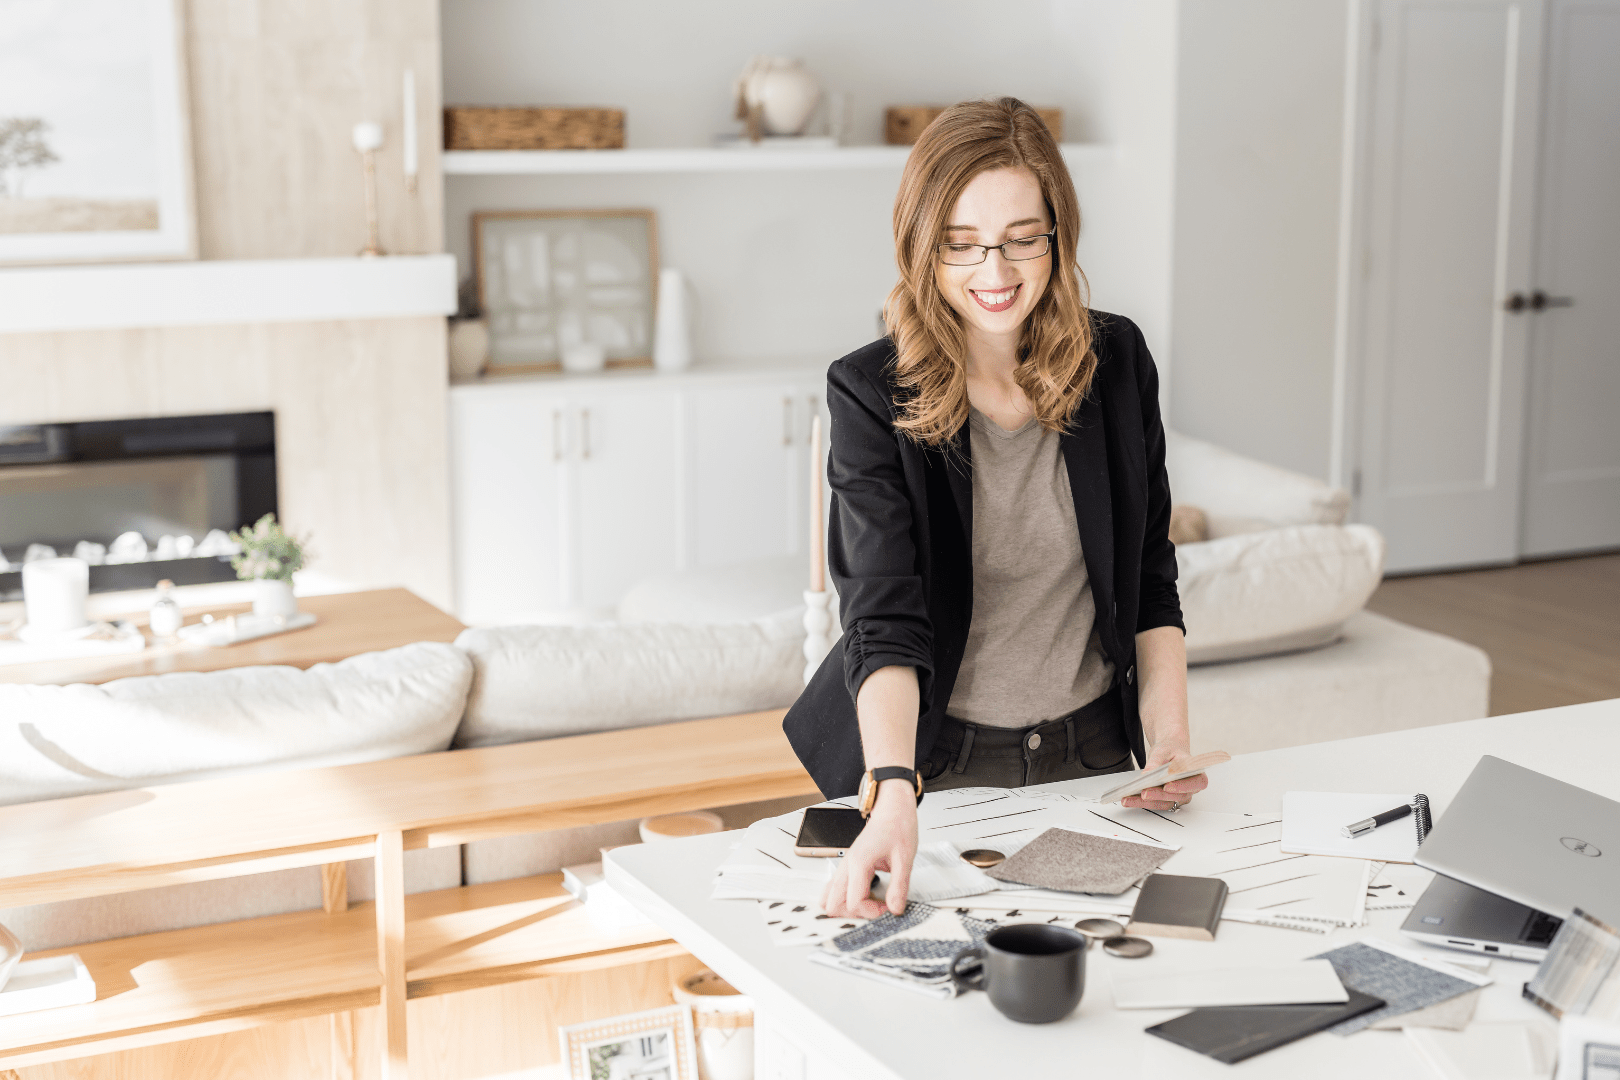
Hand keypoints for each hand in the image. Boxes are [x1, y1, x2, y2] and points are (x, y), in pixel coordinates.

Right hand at [820, 781, 917, 918]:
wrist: (893, 810)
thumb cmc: (898, 827)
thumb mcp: (905, 858)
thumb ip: (899, 886)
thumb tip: (895, 909)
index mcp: (859, 863)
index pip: (853, 902)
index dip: (872, 912)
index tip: (888, 907)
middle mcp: (846, 866)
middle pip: (833, 904)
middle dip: (855, 914)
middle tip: (876, 908)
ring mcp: (844, 866)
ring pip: (829, 898)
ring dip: (847, 907)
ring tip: (870, 903)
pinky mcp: (847, 867)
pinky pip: (835, 889)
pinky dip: (845, 898)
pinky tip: (864, 896)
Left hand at [1121, 742, 1208, 810]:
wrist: (1167, 752)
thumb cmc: (1170, 750)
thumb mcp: (1163, 751)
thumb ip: (1156, 762)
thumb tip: (1147, 773)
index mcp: (1196, 774)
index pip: (1194, 783)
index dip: (1182, 786)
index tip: (1167, 786)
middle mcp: (1189, 789)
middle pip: (1176, 796)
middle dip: (1158, 795)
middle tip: (1144, 792)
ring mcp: (1177, 796)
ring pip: (1164, 803)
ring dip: (1145, 803)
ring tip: (1128, 798)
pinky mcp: (1165, 800)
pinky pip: (1154, 804)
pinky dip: (1140, 802)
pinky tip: (1128, 799)